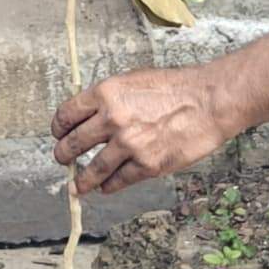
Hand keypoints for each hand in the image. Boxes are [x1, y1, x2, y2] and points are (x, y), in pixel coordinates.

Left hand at [52, 64, 238, 193]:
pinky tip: (106, 187)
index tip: (59, 135)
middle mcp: (112, 119)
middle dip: (63, 155)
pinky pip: (118, 181)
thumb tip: (90, 116)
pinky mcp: (147, 165)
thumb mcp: (133, 80)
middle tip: (62, 159)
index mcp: (105, 93)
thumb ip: (109, 98)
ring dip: (82, 180)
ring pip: (92, 170)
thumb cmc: (177, 87)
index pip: (67, 115)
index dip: (59, 128)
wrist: (209, 101)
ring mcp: (129, 145)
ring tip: (77, 186)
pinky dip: (109, 186)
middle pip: (72, 144)